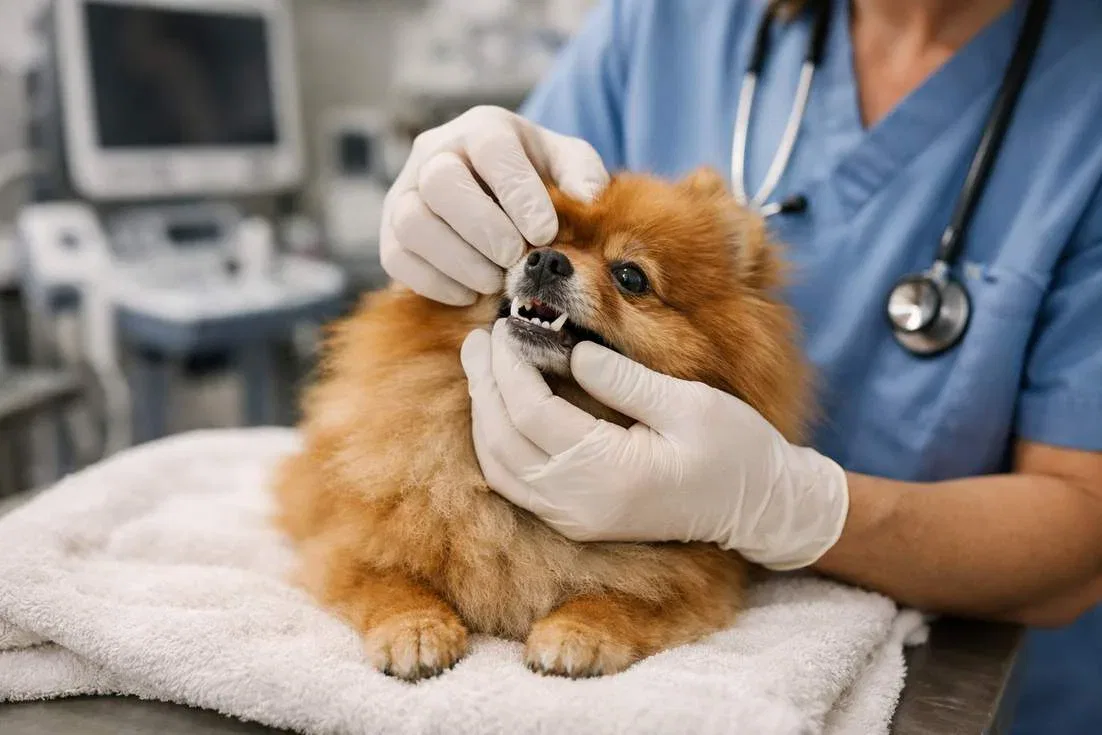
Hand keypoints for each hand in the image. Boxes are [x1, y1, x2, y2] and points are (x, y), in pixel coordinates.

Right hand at [380, 106, 609, 304]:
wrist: (491, 193)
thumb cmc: (535, 178)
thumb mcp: (565, 163)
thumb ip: (581, 173)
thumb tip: (588, 197)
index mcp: (483, 129)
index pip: (492, 150)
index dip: (518, 193)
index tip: (545, 233)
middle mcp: (436, 153)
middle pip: (441, 182)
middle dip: (483, 228)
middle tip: (515, 259)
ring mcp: (405, 193)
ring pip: (412, 222)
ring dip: (457, 260)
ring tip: (494, 281)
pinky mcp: (390, 232)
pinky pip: (396, 258)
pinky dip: (434, 282)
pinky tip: (470, 293)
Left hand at [460, 320, 849, 570]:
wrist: (759, 507)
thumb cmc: (734, 449)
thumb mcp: (687, 403)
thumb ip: (622, 379)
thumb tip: (572, 348)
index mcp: (610, 472)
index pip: (531, 414)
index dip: (508, 367)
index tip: (502, 327)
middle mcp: (582, 505)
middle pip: (502, 443)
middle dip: (483, 387)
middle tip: (477, 339)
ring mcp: (576, 519)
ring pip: (500, 469)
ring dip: (483, 417)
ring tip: (482, 368)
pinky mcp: (578, 521)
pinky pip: (516, 484)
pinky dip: (497, 444)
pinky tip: (499, 409)